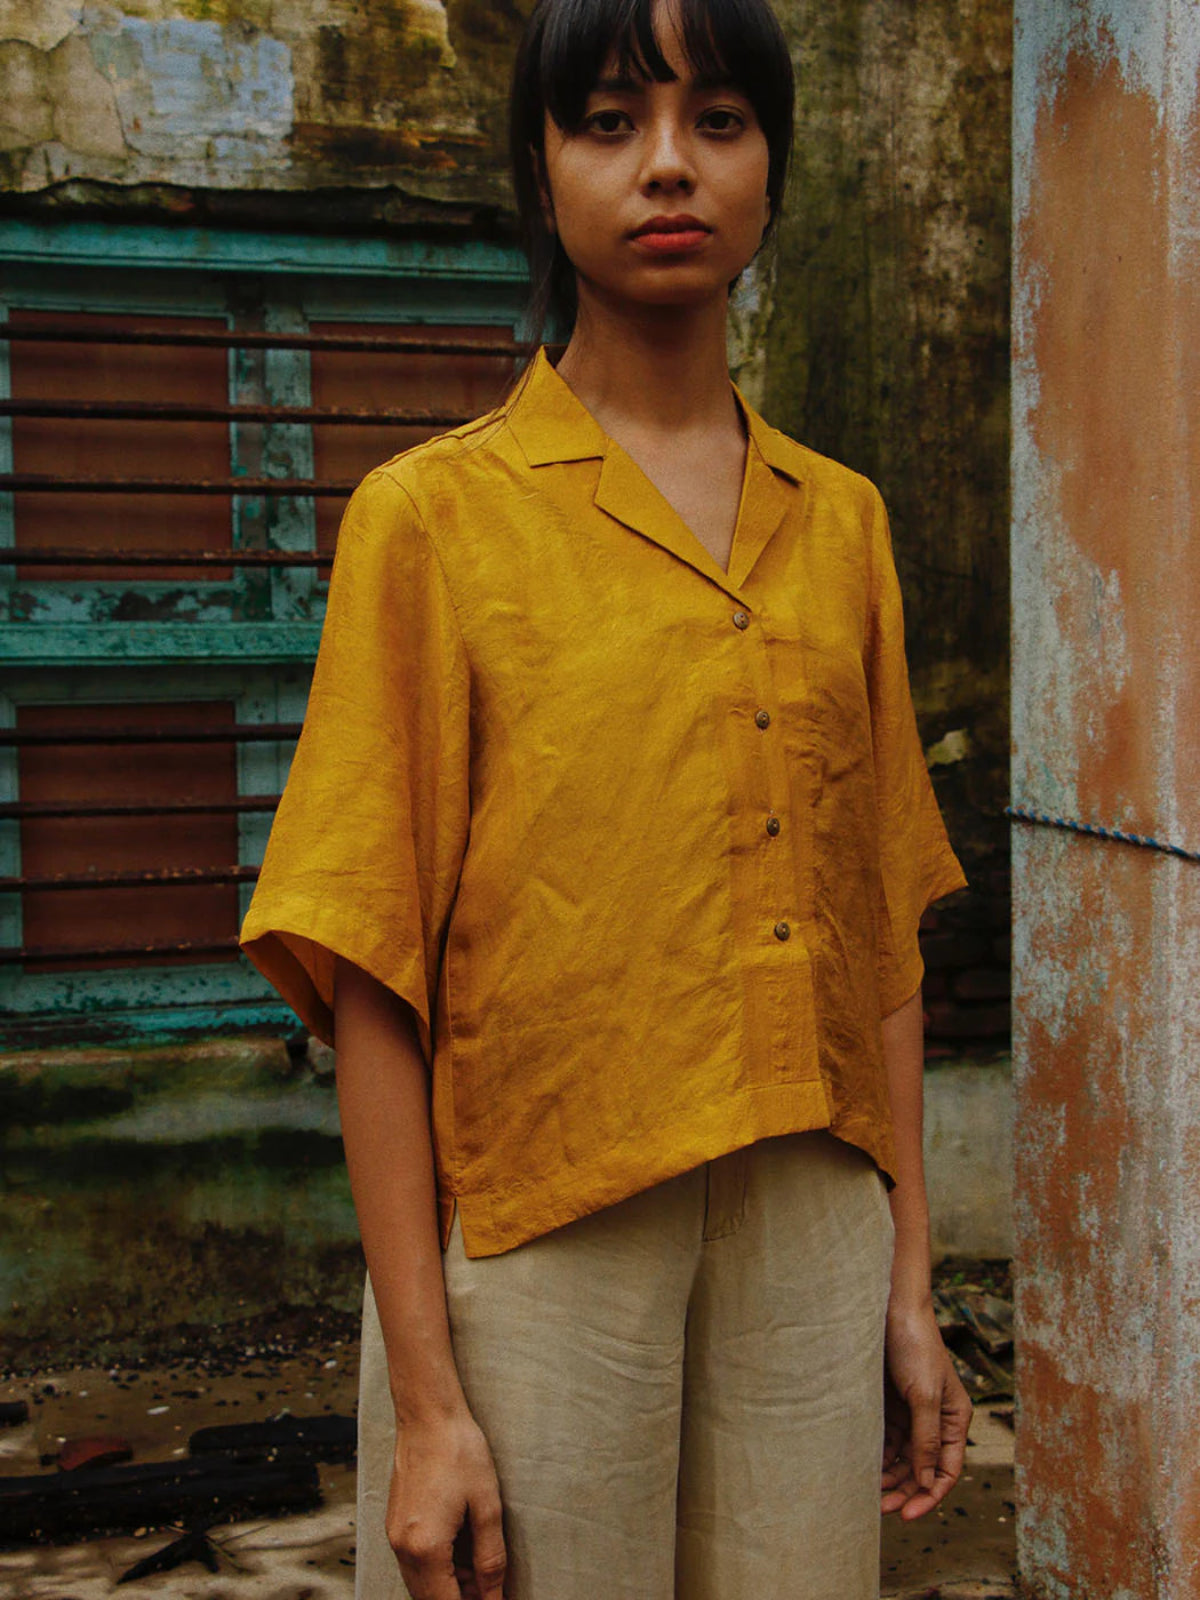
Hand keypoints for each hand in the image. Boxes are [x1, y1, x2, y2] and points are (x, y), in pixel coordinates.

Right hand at [387, 1407, 506, 1598]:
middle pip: (428, 1599)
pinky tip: (458, 1555)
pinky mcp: (393, 1524)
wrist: (428, 1415)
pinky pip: (412, 1564)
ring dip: (447, 1588)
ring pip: (419, 1585)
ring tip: (479, 1573)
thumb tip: (494, 1595)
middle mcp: (403, 1547)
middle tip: (490, 1589)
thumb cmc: (459, 1451)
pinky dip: (434, 1571)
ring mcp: (393, 1536)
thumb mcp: (486, 1505)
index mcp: (426, 1547)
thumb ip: (490, 1558)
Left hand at [880, 1302, 971, 1519]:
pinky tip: (863, 1468)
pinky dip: (877, 1456)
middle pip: (923, 1469)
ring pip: (903, 1459)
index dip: (929, 1496)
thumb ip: (926, 1439)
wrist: (888, 1308)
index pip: (946, 1470)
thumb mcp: (923, 1395)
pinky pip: (886, 1441)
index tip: (907, 1515)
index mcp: (955, 1419)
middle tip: (881, 1509)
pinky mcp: (890, 1405)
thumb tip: (927, 1483)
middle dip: (905, 1490)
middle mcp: (936, 1420)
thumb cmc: (914, 1346)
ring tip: (869, 1494)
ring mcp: (912, 1413)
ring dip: (889, 1477)